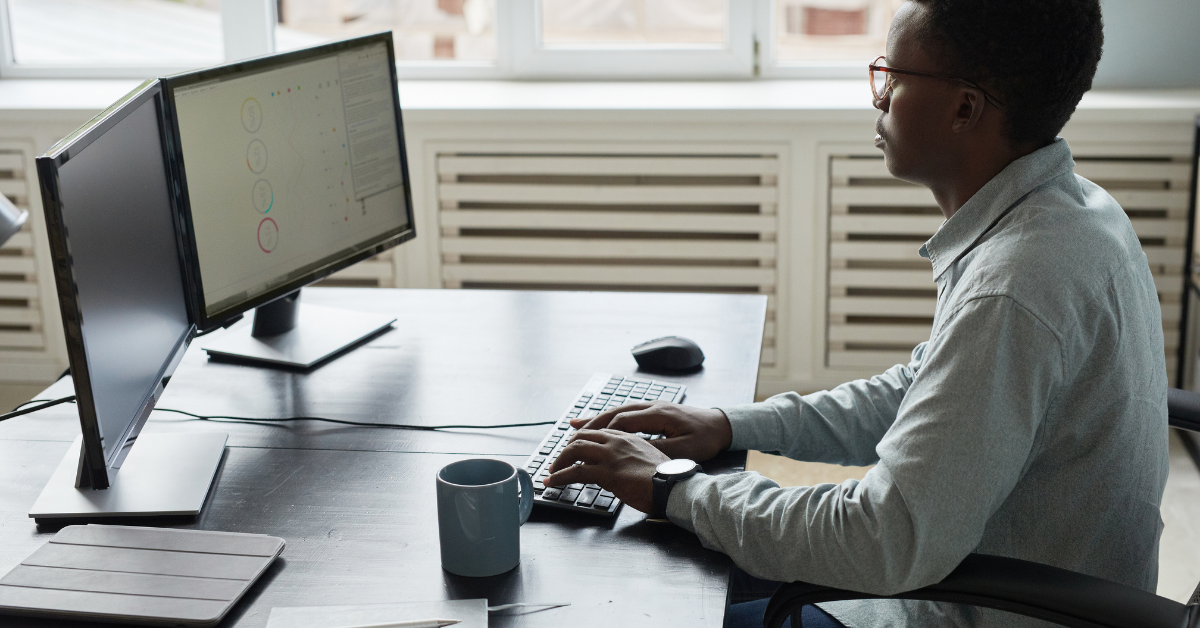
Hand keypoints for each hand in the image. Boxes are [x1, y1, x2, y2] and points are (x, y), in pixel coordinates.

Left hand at [543, 429, 668, 512]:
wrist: (675, 486)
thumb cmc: (667, 478)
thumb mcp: (650, 460)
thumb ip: (633, 458)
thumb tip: (623, 468)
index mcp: (628, 437)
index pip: (599, 432)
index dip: (583, 438)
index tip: (574, 446)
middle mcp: (617, 442)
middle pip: (582, 436)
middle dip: (567, 448)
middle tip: (559, 460)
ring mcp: (610, 456)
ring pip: (575, 450)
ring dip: (559, 461)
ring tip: (552, 471)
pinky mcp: (606, 473)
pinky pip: (575, 472)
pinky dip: (559, 477)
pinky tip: (552, 482)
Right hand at [571, 402, 732, 461]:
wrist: (722, 425)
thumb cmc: (705, 439)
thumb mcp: (684, 449)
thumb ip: (658, 448)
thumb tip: (631, 451)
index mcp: (658, 415)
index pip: (621, 421)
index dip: (600, 432)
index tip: (583, 443)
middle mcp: (652, 406)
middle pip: (615, 413)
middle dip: (591, 424)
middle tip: (570, 434)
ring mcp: (653, 406)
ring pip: (618, 411)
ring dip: (597, 419)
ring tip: (576, 426)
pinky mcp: (655, 410)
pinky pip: (626, 413)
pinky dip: (610, 418)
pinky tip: (601, 424)